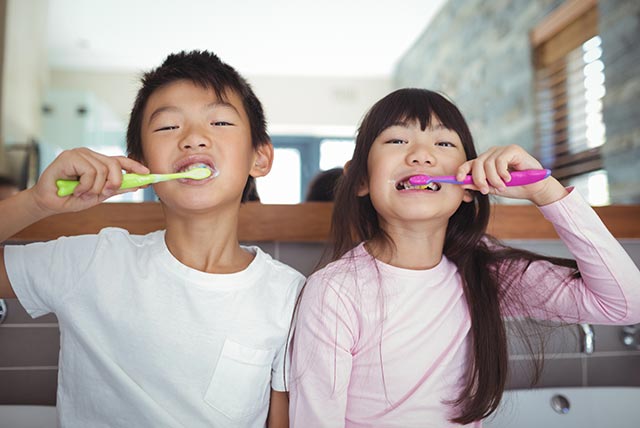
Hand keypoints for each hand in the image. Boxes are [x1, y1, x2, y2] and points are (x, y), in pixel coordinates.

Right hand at [30, 148, 149, 214]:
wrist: (50, 203)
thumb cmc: (71, 197)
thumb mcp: (99, 195)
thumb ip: (115, 189)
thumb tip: (135, 185)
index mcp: (97, 162)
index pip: (120, 160)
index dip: (134, 166)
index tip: (147, 174)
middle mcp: (89, 155)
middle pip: (114, 165)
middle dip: (114, 182)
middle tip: (104, 193)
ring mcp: (79, 153)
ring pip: (102, 170)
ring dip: (94, 188)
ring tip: (82, 193)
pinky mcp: (69, 156)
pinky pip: (89, 171)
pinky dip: (85, 185)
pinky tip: (75, 189)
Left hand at [456, 144, 567, 205]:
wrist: (534, 189)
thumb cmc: (515, 187)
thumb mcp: (493, 188)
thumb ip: (479, 185)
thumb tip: (462, 183)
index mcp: (486, 162)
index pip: (469, 163)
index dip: (462, 170)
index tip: (458, 180)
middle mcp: (492, 153)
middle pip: (477, 163)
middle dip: (479, 179)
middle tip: (486, 190)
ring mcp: (502, 150)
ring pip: (488, 163)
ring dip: (493, 179)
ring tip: (502, 186)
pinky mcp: (513, 149)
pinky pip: (500, 160)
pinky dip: (502, 172)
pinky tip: (509, 178)